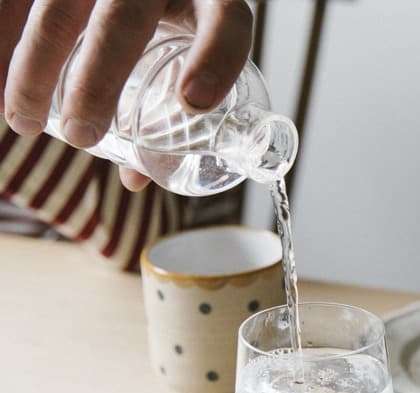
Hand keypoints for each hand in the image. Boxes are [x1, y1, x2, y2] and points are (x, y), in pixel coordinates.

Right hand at [1, 0, 253, 189]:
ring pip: (59, 5)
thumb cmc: (172, 20)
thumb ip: (169, 106)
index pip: (225, 21)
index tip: (194, 103)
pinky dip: (2, 38)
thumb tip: (135, 177)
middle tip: (83, 136)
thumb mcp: (185, 54)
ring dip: (35, 65)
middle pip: (125, 16)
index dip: (214, 59)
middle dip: (99, 77)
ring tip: (25, 123)